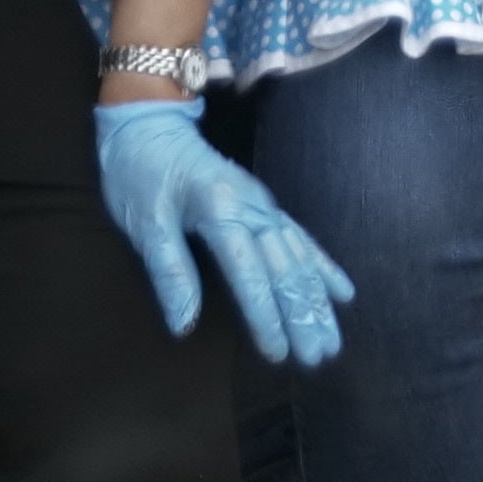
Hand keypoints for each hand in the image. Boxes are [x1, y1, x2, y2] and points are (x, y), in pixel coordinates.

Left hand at [94, 98, 353, 366]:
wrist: (150, 124)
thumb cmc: (140, 174)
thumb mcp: (143, 222)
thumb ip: (169, 270)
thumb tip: (183, 325)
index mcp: (220, 210)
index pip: (248, 272)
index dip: (264, 314)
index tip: (278, 352)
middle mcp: (252, 208)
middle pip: (285, 268)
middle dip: (303, 314)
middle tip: (319, 356)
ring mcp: (263, 207)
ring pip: (299, 258)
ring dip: (317, 300)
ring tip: (332, 339)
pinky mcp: (265, 208)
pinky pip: (301, 239)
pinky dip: (323, 267)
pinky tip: (343, 292)